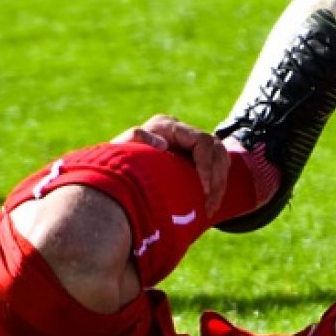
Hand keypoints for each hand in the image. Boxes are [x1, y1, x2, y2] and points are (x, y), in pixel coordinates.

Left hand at [111, 114, 230, 216]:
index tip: (204, 189)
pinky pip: (217, 168)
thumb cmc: (116, 162)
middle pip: (216, 150)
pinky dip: (217, 186)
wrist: (114, 174)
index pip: (201, 141)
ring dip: (220, 184)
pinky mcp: (194, 158)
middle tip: (209, 204)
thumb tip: (163, 145)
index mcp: (167, 126)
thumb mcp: (120, 150)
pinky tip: (210, 204)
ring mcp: (190, 143)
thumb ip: (134, 139)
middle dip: (216, 178)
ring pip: (221, 159)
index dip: (206, 165)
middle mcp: (182, 131)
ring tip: (210, 208)